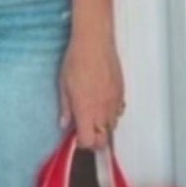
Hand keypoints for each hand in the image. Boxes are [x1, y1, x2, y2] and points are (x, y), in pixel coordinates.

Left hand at [58, 31, 125, 149]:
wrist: (94, 43)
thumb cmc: (77, 62)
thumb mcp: (63, 86)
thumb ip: (65, 108)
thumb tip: (64, 123)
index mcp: (86, 111)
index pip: (88, 142)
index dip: (82, 143)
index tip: (76, 135)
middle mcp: (103, 111)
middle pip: (104, 140)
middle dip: (95, 139)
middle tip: (85, 129)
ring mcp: (114, 103)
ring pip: (112, 126)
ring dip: (103, 126)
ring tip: (93, 113)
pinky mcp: (121, 93)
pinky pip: (119, 112)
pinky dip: (112, 113)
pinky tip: (103, 102)